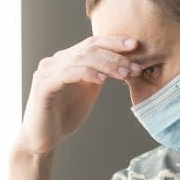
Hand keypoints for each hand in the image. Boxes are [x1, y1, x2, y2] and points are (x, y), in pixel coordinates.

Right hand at [16, 36, 142, 155]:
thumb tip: (123, 63)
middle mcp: (54, 62)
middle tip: (135, 66)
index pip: (91, 43)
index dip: (113, 42)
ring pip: (80, 60)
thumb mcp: (89, 91)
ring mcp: (46, 73)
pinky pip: (67, 74)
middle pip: (88, 49)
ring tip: (125, 73)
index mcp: (65, 60)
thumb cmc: (66, 115)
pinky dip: (87, 74)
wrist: (44, 138)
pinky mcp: (43, 87)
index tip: (135, 44)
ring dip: (107, 65)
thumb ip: (100, 75)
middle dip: (115, 56)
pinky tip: (103, 80)